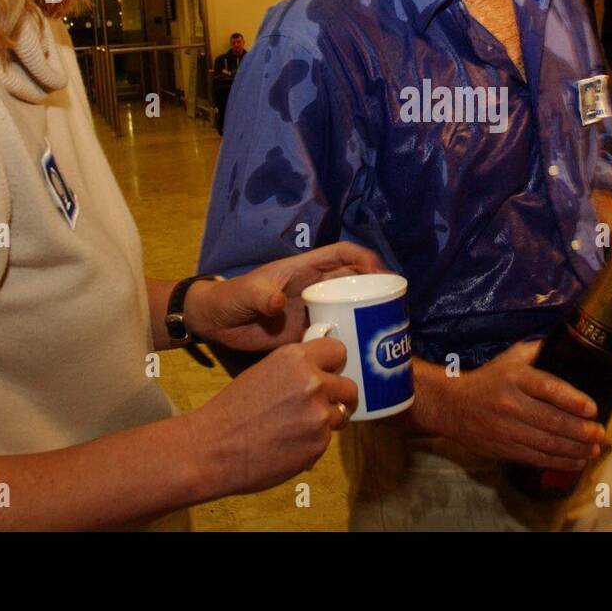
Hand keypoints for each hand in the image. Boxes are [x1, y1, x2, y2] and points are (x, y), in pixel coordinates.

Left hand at [186, 242, 385, 351]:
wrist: (216, 324)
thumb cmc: (231, 298)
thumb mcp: (245, 293)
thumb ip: (260, 295)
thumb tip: (277, 302)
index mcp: (305, 269)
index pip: (343, 255)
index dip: (365, 259)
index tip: (381, 274)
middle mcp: (315, 288)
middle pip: (355, 281)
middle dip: (377, 289)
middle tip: (395, 308)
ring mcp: (314, 311)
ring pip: (350, 307)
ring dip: (368, 316)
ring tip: (385, 332)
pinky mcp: (309, 334)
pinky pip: (337, 333)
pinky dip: (351, 340)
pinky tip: (362, 355)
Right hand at [187, 339, 357, 496]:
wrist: (213, 448)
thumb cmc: (232, 411)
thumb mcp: (265, 372)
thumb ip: (296, 369)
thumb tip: (322, 372)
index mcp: (296, 358)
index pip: (338, 351)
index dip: (334, 365)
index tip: (330, 373)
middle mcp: (313, 382)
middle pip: (349, 386)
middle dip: (338, 396)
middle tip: (322, 406)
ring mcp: (319, 414)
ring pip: (341, 414)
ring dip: (326, 421)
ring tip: (299, 428)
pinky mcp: (319, 443)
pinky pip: (327, 439)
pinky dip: (314, 443)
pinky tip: (290, 445)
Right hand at [440, 341, 603, 470]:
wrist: (452, 405)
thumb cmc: (489, 379)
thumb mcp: (510, 357)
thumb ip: (537, 351)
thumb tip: (568, 342)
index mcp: (515, 377)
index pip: (548, 388)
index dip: (573, 400)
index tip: (592, 409)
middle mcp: (510, 403)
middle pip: (552, 420)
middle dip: (581, 430)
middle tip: (600, 433)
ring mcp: (506, 429)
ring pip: (547, 443)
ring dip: (575, 449)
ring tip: (594, 449)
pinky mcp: (503, 448)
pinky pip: (536, 458)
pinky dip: (560, 461)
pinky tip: (577, 460)